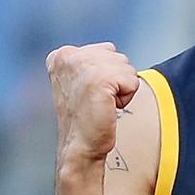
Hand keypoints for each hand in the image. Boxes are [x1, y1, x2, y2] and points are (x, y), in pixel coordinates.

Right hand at [46, 43, 139, 164]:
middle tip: (96, 100)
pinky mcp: (101, 79)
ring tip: (101, 104)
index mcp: (61, 55)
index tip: (88, 93)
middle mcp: (69, 56)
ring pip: (127, 68)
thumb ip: (92, 60)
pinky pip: (132, 81)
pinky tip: (108, 107)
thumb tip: (109, 48)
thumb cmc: (84, 117)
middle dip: (115, 80)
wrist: (80, 146)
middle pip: (119, 57)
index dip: (106, 74)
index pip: (107, 50)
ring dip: (121, 89)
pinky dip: (126, 97)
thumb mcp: (80, 80)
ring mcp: (84, 65)